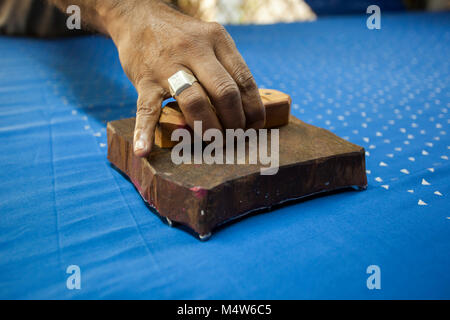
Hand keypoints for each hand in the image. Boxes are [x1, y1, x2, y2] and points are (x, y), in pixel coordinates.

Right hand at [104, 1, 264, 156]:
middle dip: (234, 122)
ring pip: (195, 102)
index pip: (244, 80)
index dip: (253, 109)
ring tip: (213, 142)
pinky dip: (144, 132)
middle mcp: (195, 50)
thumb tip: (246, 108)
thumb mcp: (209, 40)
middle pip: (225, 92)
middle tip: (233, 138)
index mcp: (217, 40)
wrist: (138, 18)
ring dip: (208, 128)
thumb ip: (226, 68)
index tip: (254, 127)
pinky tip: (142, 150)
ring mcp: (168, 65)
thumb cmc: (181, 38)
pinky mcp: (144, 80)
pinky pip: (147, 109)